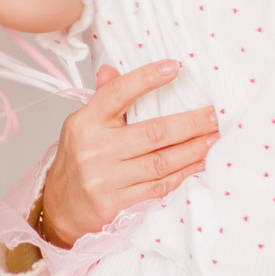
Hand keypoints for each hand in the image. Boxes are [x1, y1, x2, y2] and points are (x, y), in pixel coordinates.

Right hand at [36, 62, 218, 247]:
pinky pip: (157, 186)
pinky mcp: (115, 203)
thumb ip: (102, 98)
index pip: (118, 93)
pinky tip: (198, 164)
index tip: (175, 67)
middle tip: (215, 115)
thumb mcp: (82, 126)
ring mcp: (104, 178)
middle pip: (152, 132)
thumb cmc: (77, 161)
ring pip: (160, 162)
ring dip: (192, 150)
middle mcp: (94, 148)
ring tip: (213, 139)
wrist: (59, 208)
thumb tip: (111, 69)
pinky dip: (181, 174)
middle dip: (190, 123)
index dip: (146, 78)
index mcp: (85, 122)